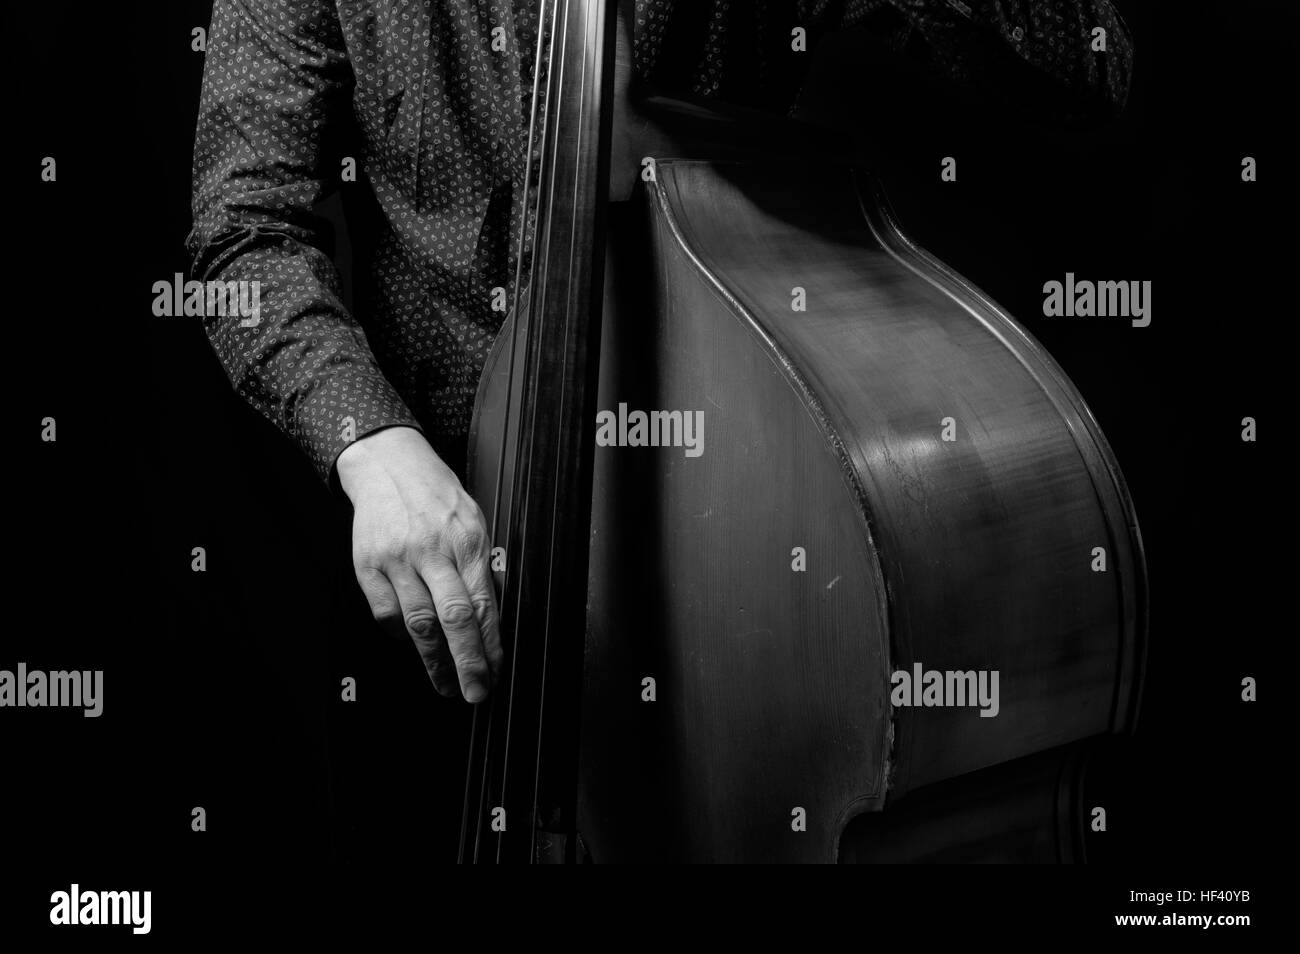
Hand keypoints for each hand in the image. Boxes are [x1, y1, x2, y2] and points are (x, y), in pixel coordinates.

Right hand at [336, 426, 502, 701]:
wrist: (389, 464)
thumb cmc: (437, 497)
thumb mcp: (474, 521)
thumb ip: (481, 567)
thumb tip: (493, 620)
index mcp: (467, 540)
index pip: (484, 605)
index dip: (490, 645)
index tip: (495, 672)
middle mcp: (432, 551)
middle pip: (453, 619)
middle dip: (466, 663)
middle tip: (474, 692)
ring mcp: (398, 559)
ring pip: (418, 624)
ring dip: (433, 661)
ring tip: (445, 683)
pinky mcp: (368, 565)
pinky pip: (386, 614)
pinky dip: (400, 636)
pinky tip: (412, 643)